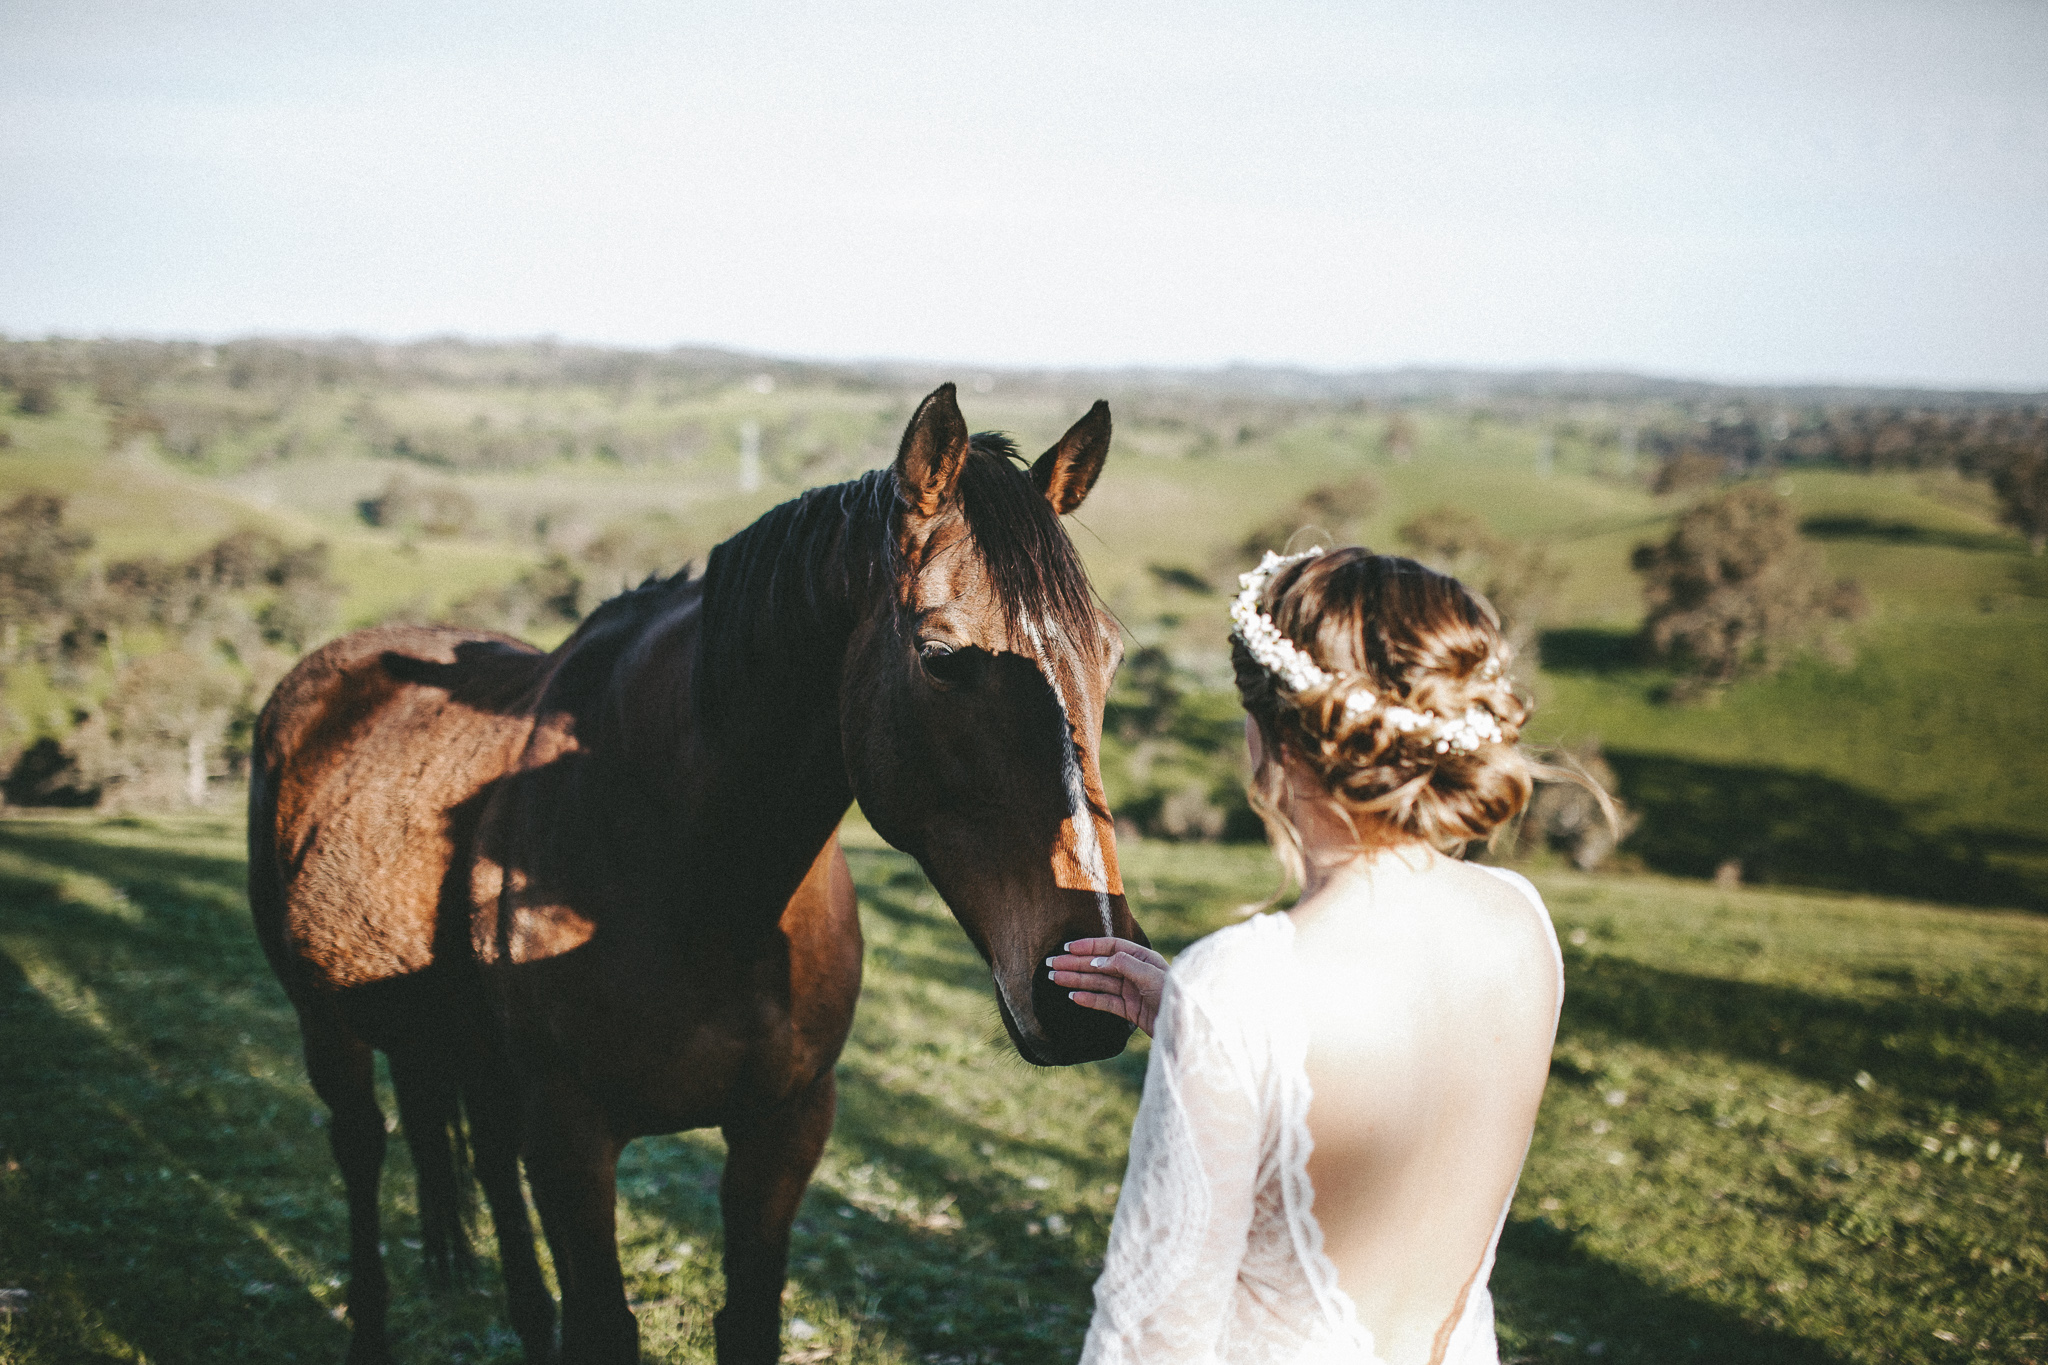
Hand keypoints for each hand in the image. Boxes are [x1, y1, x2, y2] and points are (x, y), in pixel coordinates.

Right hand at [1047, 937, 1169, 1036]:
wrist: (1185, 1024)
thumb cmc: (1173, 993)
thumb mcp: (1150, 974)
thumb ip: (1123, 965)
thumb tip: (1097, 961)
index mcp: (1142, 957)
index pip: (1111, 947)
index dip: (1089, 947)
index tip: (1068, 948)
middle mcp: (1135, 972)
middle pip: (1100, 965)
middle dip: (1076, 964)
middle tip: (1052, 965)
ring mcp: (1131, 991)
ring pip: (1099, 983)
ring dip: (1077, 980)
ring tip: (1055, 979)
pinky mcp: (1130, 1010)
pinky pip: (1105, 1002)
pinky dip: (1089, 999)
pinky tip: (1073, 996)